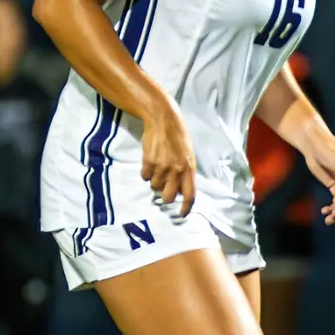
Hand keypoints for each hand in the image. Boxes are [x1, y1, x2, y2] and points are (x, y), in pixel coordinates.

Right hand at [140, 100, 196, 216]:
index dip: (186, 208)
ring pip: (154, 186)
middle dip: (165, 196)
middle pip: (169, 196)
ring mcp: (162, 167)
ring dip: (154, 181)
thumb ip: (185, 171)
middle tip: (163, 190)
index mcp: (189, 168)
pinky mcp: (148, 162)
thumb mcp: (188, 154)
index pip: (190, 195)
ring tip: (157, 168)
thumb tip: (180, 188)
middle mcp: (177, 170)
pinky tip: (149, 162)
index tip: (181, 215)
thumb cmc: (177, 137)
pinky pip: (144, 176)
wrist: (163, 120)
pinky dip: (145, 173)